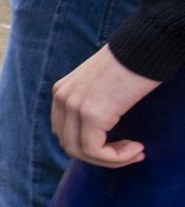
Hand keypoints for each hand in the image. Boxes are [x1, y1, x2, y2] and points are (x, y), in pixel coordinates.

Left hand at [52, 45, 160, 167]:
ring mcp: (74, 106)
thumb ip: (93, 104)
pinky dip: (116, 157)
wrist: (144, 47)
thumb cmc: (131, 65)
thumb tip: (101, 132)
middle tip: (130, 153)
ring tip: (135, 152)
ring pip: (81, 152)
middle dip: (100, 156)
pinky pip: (95, 151)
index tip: (119, 145)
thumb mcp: (101, 85)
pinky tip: (137, 148)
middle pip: (69, 145)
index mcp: (62, 92)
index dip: (89, 146)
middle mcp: (62, 99)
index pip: (63, 132)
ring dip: (111, 159)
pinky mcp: (91, 114)